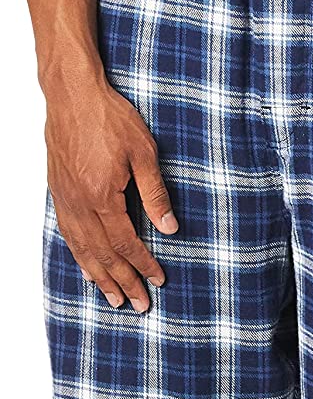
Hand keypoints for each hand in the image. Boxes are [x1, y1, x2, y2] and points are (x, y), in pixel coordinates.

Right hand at [45, 69, 177, 310]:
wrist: (72, 93)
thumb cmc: (109, 116)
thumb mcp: (143, 152)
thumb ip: (155, 193)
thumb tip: (169, 227)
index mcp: (102, 196)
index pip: (127, 242)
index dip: (143, 265)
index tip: (158, 280)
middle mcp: (80, 203)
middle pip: (104, 254)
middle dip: (123, 282)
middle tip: (139, 305)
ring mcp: (65, 198)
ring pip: (82, 249)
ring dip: (99, 277)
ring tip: (113, 298)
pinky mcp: (58, 191)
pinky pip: (68, 233)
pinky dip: (79, 255)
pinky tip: (88, 267)